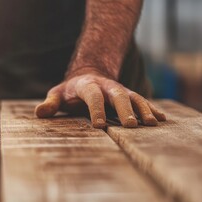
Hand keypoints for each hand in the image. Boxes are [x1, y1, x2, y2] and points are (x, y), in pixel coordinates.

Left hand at [35, 71, 165, 127]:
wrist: (89, 75)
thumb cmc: (70, 91)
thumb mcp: (57, 94)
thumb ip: (50, 103)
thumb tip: (39, 113)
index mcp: (88, 86)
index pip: (92, 96)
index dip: (96, 110)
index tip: (99, 126)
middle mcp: (107, 87)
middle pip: (118, 96)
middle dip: (125, 109)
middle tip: (131, 126)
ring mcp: (121, 91)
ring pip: (135, 98)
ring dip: (144, 110)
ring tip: (151, 124)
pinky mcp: (130, 96)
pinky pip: (144, 102)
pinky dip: (153, 109)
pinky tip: (162, 120)